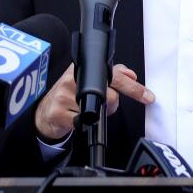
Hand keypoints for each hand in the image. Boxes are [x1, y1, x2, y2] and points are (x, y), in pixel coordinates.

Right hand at [34, 62, 153, 140]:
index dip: (132, 86)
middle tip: (105, 106)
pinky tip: (76, 118)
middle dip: (112, 104)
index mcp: (81, 68)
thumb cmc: (69, 95)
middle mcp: (71, 79)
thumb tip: (131, 73)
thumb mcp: (88, 80)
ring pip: (98, 110)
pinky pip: (83, 123)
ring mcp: (63, 96)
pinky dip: (84, 124)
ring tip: (87, 111)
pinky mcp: (58, 113)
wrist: (45, 113)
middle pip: (109, 95)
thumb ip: (112, 75)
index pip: (113, 75)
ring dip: (99, 115)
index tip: (147, 96)